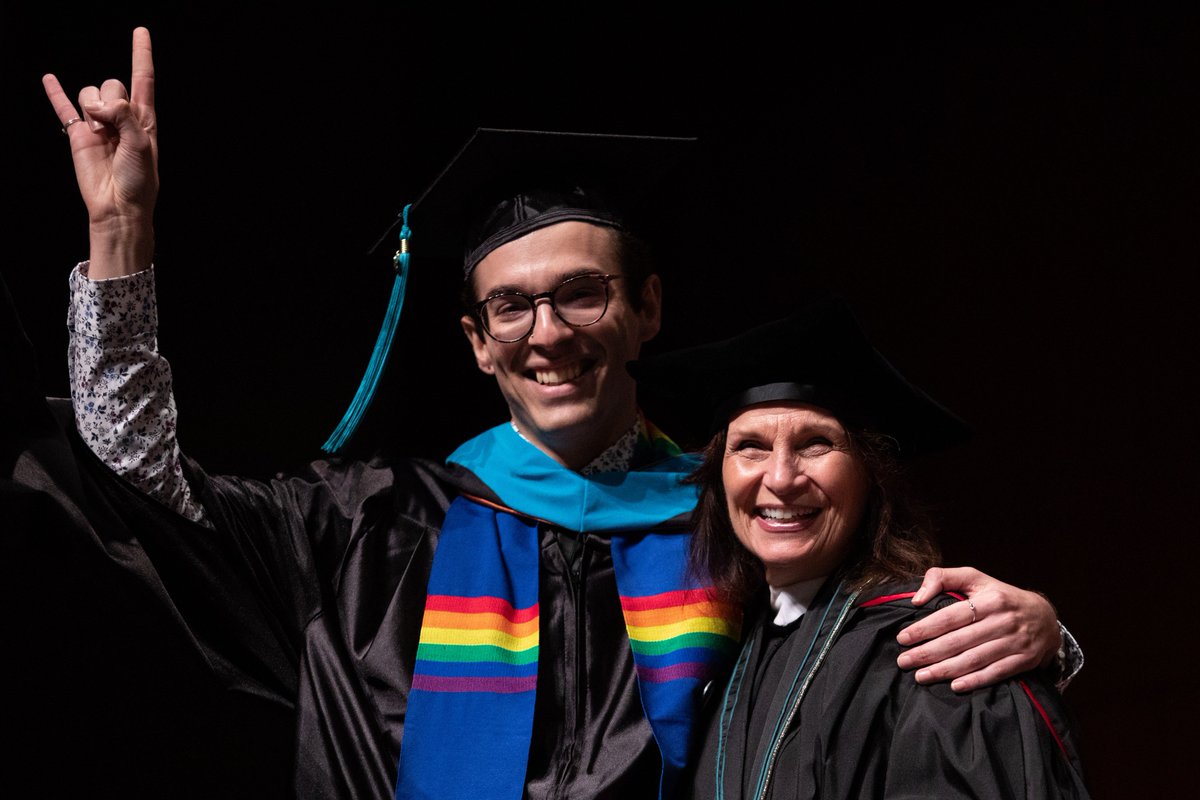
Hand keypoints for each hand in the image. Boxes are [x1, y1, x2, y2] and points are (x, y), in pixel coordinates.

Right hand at [43, 27, 157, 277]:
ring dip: (91, 107)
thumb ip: (123, 116)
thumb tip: (98, 104)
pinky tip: (49, 79)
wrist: (118, 207)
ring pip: (89, 94)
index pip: (142, 78)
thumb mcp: (141, 145)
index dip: (141, 54)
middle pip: (110, 84)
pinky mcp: (78, 135)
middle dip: (109, 98)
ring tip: (99, 132)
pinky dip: (56, 93)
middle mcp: (121, 118)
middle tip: (112, 126)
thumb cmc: (138, 181)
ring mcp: (98, 125)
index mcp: (144, 119)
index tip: (140, 31)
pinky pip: (64, 108)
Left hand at [895, 566, 1060, 691]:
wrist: (1044, 617)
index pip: (951, 616)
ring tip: (921, 676)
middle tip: (904, 661)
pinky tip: (954, 686)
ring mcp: (1016, 642)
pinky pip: (996, 673)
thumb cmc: (1000, 596)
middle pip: (959, 640)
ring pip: (975, 659)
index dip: (925, 628)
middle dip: (928, 653)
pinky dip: (975, 681)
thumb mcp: (975, 578)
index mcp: (990, 599)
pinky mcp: (1024, 660)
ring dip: (945, 670)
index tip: (903, 638)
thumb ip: (942, 578)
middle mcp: (1004, 621)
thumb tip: (917, 598)